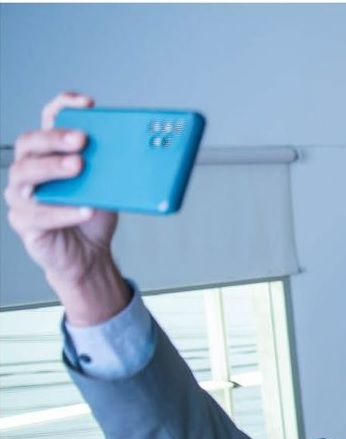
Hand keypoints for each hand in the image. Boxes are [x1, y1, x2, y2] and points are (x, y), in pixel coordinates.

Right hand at [5, 92, 126, 324]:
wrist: (87, 253)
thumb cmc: (92, 213)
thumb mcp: (108, 186)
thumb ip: (115, 167)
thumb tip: (146, 151)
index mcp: (50, 152)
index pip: (49, 118)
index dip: (64, 106)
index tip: (87, 103)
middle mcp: (29, 168)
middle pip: (30, 142)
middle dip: (55, 137)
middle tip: (82, 139)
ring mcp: (22, 195)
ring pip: (23, 174)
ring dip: (52, 168)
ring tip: (79, 167)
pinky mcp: (24, 222)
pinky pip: (37, 214)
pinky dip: (62, 211)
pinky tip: (84, 208)